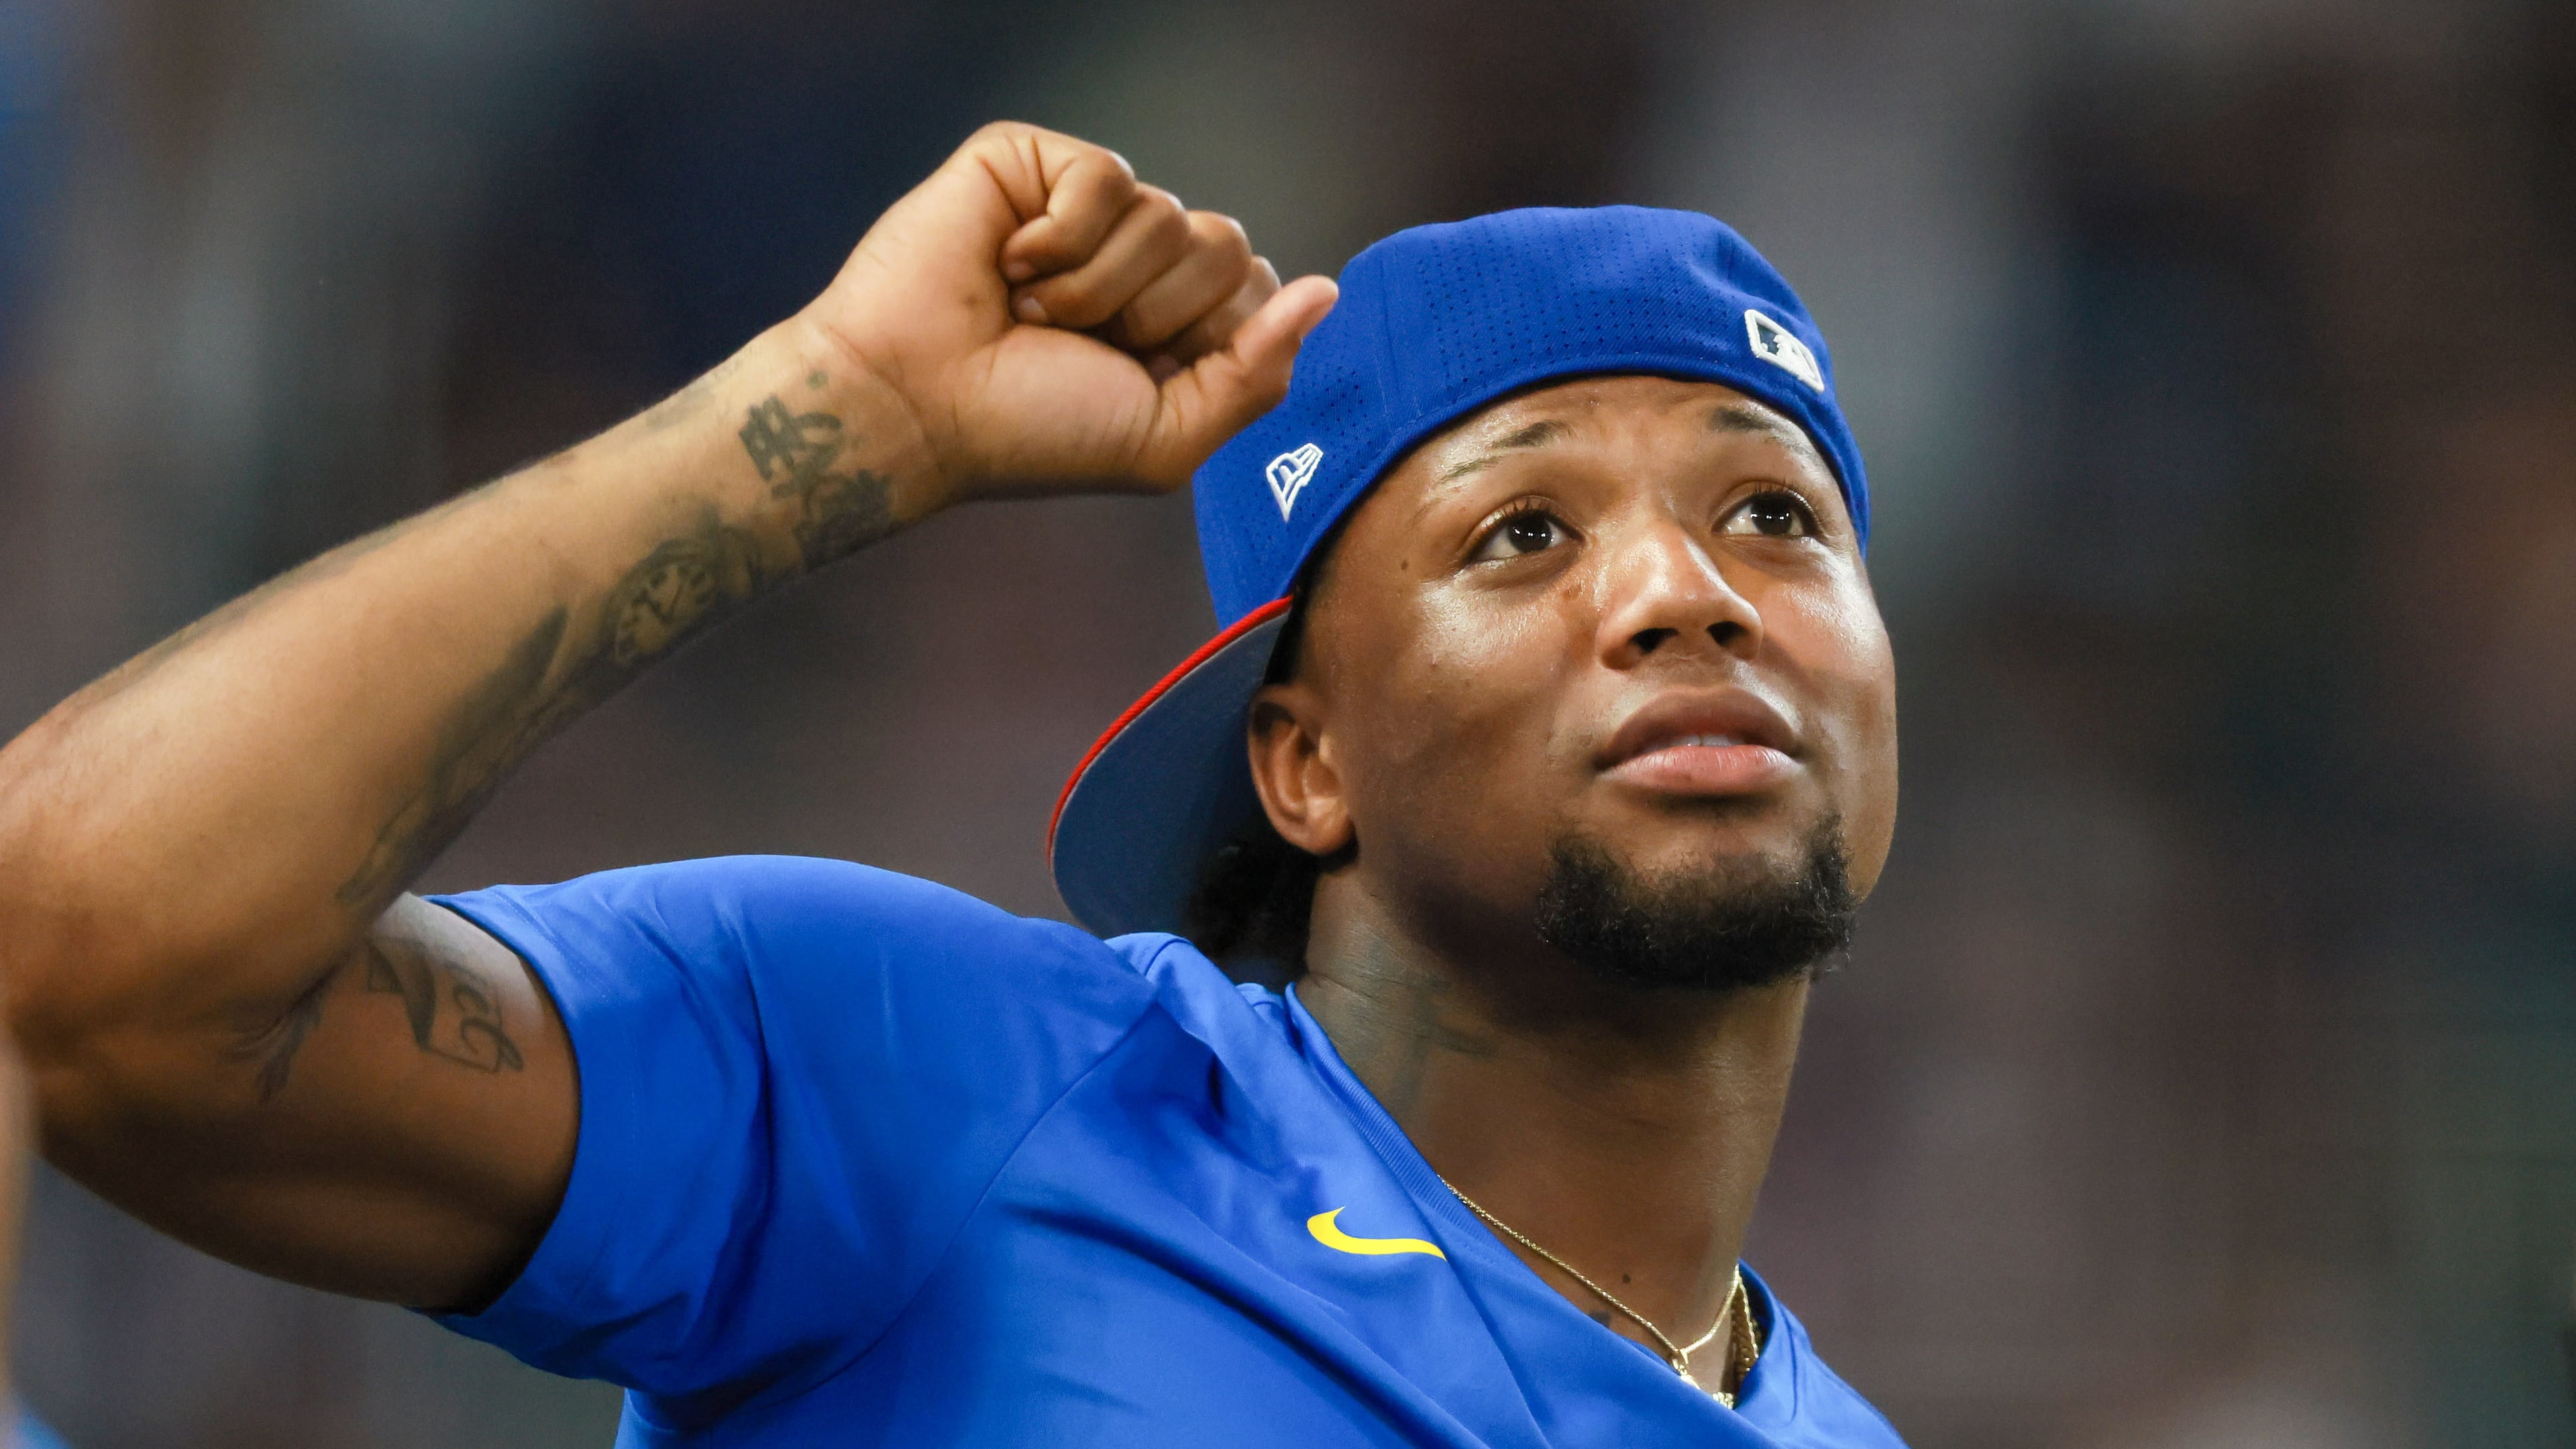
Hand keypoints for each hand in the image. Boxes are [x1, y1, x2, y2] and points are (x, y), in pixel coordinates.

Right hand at [798, 122, 1337, 509]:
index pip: (1257, 291)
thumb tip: (1326, 290)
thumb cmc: (1029, 433)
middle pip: (1227, 246)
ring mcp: (1087, 209)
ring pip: (1168, 214)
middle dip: (1156, 317)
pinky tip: (1008, 264)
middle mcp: (1137, 259)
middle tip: (1078, 346)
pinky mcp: (1034, 164)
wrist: (915, 406)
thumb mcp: (1168, 437)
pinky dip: (1060, 239)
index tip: (1138, 377)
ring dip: (1097, 289)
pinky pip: (1107, 178)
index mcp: (1175, 321)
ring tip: (1031, 313)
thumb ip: (1258, 372)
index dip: (1210, 338)